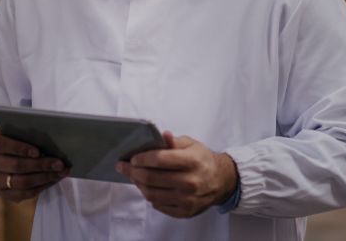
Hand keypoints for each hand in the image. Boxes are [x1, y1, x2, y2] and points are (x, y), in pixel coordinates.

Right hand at [0, 133, 68, 201]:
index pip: (2, 145)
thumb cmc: (21, 142)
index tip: (38, 152)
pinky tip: (54, 179)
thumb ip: (31, 135)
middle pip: (16, 166)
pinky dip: (42, 186)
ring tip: (61, 172)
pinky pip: (25, 193)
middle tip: (59, 164)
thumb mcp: (22, 134)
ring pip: (22, 181)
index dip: (20, 148)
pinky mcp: (5, 193)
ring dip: (45, 177)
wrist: (10, 157)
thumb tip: (53, 138)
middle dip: (41, 165)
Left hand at [116, 131, 237, 217]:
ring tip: (134, 176)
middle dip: (134, 171)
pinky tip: (146, 187)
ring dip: (138, 184)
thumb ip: (174, 141)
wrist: (220, 181)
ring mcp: (187, 199)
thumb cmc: (202, 160)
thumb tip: (162, 135)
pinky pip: (159, 205)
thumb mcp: (192, 144)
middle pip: (152, 178)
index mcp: (192, 161)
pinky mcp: (185, 211)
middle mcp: (191, 181)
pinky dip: (149, 196)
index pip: (160, 159)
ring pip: (152, 193)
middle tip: (124, 167)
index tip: (132, 157)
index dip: (142, 158)